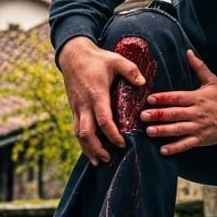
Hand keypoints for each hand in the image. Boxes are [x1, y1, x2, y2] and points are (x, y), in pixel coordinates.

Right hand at [57, 36, 145, 165]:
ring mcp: (77, 108)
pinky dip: (82, 142)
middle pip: (87, 133)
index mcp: (96, 95)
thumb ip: (130, 70)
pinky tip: (90, 150)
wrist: (72, 55)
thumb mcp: (116, 60)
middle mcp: (84, 105)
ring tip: (99, 161)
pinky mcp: (74, 108)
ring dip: (87, 149)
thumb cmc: (97, 58)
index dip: (112, 135)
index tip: (122, 144)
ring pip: (78, 134)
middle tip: (109, 159)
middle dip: (97, 148)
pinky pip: (76, 129)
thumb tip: (143, 82)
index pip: (104, 120)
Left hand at [141, 50, 216, 155]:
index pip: (177, 97)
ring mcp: (198, 127)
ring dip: (163, 131)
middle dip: (158, 115)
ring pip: (178, 129)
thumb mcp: (212, 81)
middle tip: (142, 116)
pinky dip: (175, 148)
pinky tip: (163, 150)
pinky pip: (186, 144)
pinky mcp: (200, 139)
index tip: (149, 99)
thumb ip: (199, 67)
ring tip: (149, 131)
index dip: (163, 98)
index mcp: (197, 98)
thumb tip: (188, 52)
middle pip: (175, 114)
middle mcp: (196, 113)